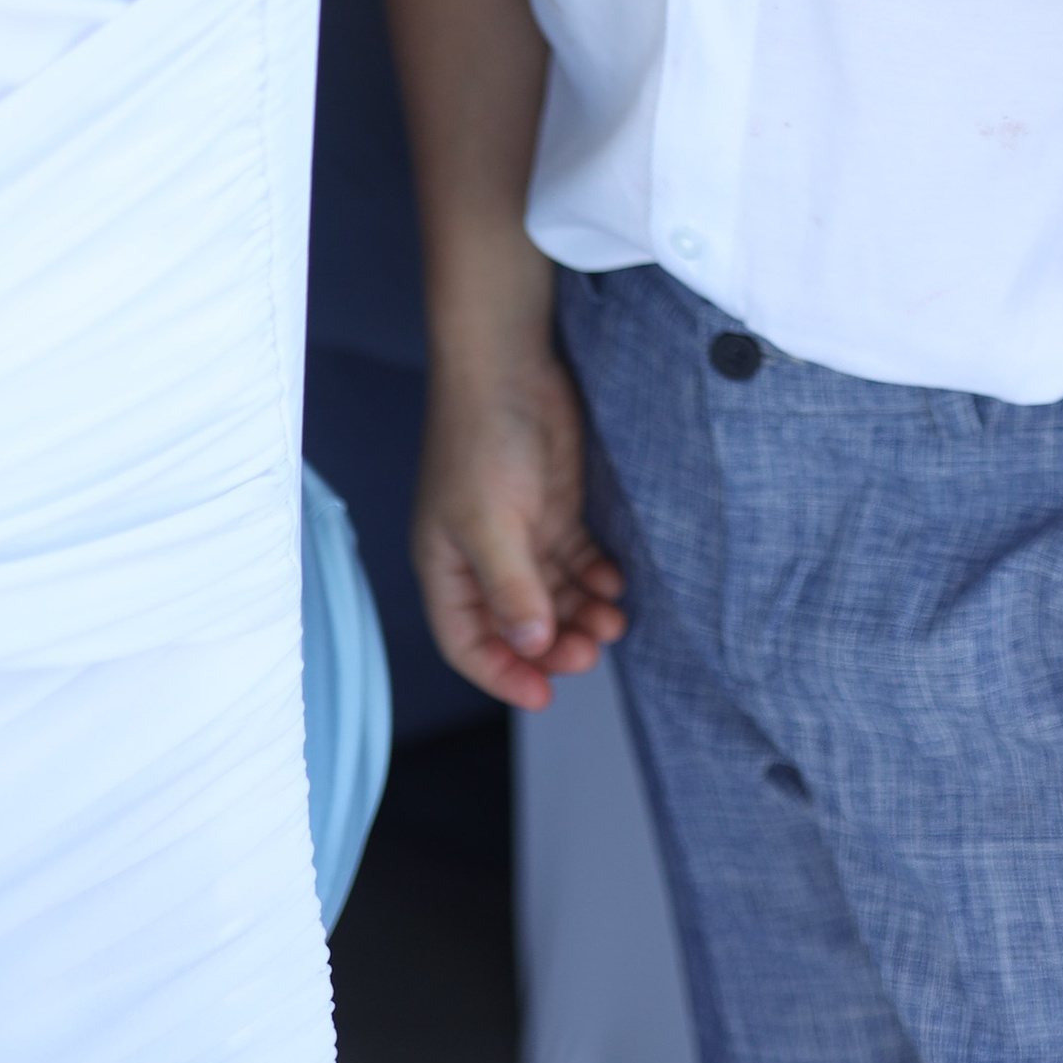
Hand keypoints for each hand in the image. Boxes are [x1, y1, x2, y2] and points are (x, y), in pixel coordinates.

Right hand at [415, 344, 626, 713]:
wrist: (508, 367)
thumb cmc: (481, 440)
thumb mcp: (491, 524)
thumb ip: (512, 589)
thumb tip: (530, 647)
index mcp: (448, 568)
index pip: (469, 642)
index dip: (502, 674)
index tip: (544, 695)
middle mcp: (483, 558)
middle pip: (518, 624)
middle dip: (555, 645)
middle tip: (592, 651)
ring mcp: (521, 533)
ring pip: (553, 595)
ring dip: (582, 614)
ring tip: (614, 621)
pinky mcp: (553, 509)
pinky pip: (576, 559)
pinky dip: (595, 576)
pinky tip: (615, 582)